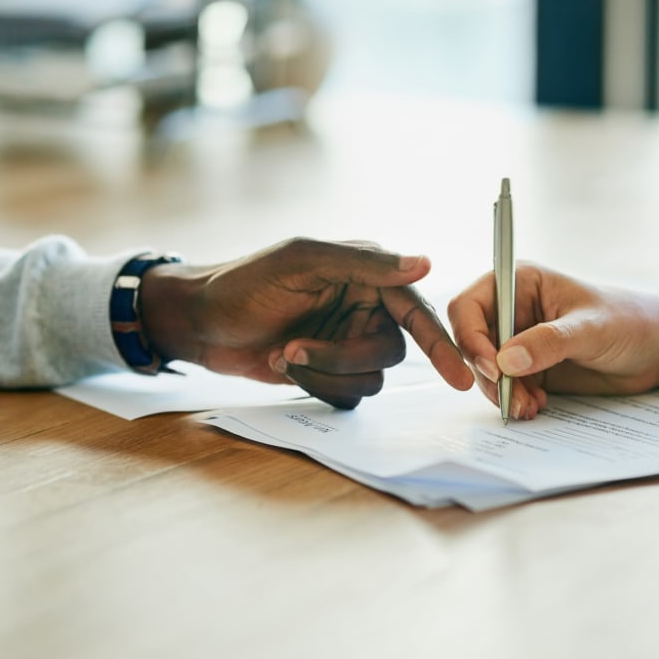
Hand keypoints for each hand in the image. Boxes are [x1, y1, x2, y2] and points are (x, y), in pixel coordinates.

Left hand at [140, 238, 473, 408]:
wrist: (199, 323)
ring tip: (280, 355)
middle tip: (292, 351)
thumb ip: (365, 264)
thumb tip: (425, 262)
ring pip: (370, 379)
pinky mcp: (329, 373)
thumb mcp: (302, 262)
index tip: (459, 376)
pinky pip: (349, 396)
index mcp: (366, 276)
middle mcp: (364, 309)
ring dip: (324, 374)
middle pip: (389, 351)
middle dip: (342, 358)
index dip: (439, 343)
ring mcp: (347, 344)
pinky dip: (316, 387)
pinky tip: (281, 365)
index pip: (415, 310)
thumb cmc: (244, 283)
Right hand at [447, 264, 658, 419]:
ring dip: (501, 393)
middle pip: (471, 343)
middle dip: (486, 373)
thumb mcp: (590, 329)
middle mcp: (511, 310)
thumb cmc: (630, 322)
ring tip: (529, 408)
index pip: (469, 307)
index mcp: (518, 283)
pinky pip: (505, 387)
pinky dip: (514, 401)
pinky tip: (536, 407)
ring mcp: (518, 341)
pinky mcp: (529, 368)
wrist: (658, 350)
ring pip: (485, 371)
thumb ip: (548, 342)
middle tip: (511, 397)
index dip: (470, 337)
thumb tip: (505, 360)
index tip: (491, 367)